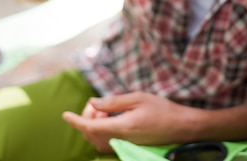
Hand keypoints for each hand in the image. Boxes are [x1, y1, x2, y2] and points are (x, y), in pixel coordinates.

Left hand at [62, 92, 188, 152]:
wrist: (181, 127)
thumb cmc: (162, 109)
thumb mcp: (138, 98)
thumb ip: (113, 102)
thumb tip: (92, 103)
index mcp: (123, 126)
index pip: (91, 127)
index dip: (76, 121)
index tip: (65, 115)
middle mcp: (121, 140)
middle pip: (91, 134)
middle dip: (86, 119)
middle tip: (96, 105)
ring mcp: (124, 146)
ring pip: (96, 141)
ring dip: (93, 126)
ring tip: (104, 112)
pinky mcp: (127, 148)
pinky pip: (105, 144)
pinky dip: (100, 132)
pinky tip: (110, 120)